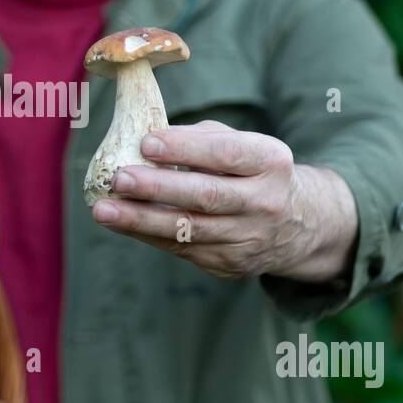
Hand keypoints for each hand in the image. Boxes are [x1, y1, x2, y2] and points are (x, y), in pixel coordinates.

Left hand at [89, 120, 357, 282]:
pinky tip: (122, 223)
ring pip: (190, 230)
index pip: (226, 154)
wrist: (298, 224)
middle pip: (207, 196)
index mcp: (271, 162)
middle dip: (158, 188)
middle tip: (119, 178)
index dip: (185, 149)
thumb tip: (149, 139)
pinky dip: (149, 235)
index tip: (147, 142)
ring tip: (104, 209)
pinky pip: (184, 249)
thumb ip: (202, 139)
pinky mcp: (232, 264)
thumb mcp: (244, 144)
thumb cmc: (253, 171)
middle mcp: (266, 202)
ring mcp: (250, 238)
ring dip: (141, 220)